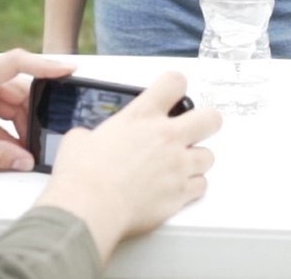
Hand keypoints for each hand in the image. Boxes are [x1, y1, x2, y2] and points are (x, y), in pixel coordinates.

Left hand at [0, 49, 72, 170]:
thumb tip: (23, 160)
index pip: (15, 63)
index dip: (45, 64)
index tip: (69, 71)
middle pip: (13, 90)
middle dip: (29, 115)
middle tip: (41, 138)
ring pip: (2, 108)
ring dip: (13, 129)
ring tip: (22, 153)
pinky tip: (5, 156)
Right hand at [35, 71, 220, 263]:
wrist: (89, 208)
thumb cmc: (82, 175)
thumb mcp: (79, 140)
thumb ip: (94, 134)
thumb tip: (88, 141)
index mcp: (142, 116)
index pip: (175, 83)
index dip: (176, 86)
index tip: (173, 94)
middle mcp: (166, 137)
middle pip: (210, 118)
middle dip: (205, 121)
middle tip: (193, 129)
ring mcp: (178, 166)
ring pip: (209, 156)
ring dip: (196, 159)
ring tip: (180, 165)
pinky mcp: (181, 194)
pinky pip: (201, 186)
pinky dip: (192, 187)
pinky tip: (177, 188)